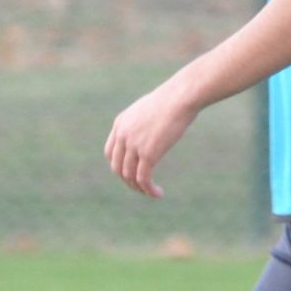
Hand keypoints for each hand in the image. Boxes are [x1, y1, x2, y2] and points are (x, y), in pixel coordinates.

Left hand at [104, 79, 200, 199]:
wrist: (180, 97)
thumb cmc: (171, 100)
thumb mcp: (149, 109)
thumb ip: (143, 123)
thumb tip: (149, 133)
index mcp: (120, 123)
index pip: (110, 153)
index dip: (119, 167)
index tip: (132, 173)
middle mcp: (123, 135)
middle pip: (117, 167)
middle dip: (128, 180)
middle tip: (141, 186)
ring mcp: (134, 145)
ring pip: (129, 176)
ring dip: (139, 188)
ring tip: (151, 192)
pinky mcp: (148, 153)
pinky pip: (144, 178)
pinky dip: (149, 189)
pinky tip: (158, 193)